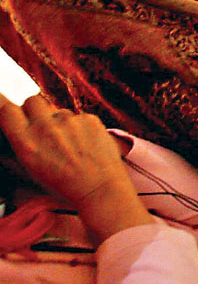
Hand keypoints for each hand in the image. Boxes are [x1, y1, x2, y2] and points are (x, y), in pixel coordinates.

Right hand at [0, 93, 153, 240]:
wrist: (99, 188)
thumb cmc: (63, 185)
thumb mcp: (30, 172)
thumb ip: (15, 151)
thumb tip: (6, 137)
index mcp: (27, 143)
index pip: (6, 110)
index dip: (0, 101)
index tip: (0, 98)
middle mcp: (46, 127)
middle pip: (32, 101)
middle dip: (32, 109)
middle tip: (39, 124)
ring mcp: (70, 121)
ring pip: (58, 111)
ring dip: (59, 122)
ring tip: (69, 144)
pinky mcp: (90, 118)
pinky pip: (78, 116)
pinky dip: (79, 126)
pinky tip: (84, 144)